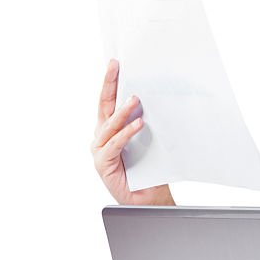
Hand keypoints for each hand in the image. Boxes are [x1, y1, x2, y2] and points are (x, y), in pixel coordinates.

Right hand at [90, 58, 173, 205]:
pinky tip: (139, 125)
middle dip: (109, 85)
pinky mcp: (103, 163)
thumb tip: (159, 98)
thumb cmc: (150, 168)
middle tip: (116, 67)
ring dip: (123, 111)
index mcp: (111, 128)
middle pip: (104, 106)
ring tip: (135, 99)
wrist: (150, 195)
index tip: (116, 63)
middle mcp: (102, 136)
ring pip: (110, 125)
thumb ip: (146, 120)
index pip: (110, 101)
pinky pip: (115, 144)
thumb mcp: (150, 139)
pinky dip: (126, 133)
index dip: (111, 81)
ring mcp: (100, 149)